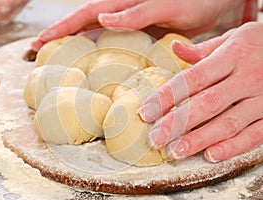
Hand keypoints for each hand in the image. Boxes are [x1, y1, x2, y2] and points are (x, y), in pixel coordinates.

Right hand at [32, 0, 242, 50]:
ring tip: (59, 62)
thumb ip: (135, 11)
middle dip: (61, 37)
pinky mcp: (138, 34)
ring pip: (95, 35)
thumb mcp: (166, 5)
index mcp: (123, 2)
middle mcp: (122, 12)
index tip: (41, 40)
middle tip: (39, 52)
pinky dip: (100, 54)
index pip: (85, 14)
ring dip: (77, 47)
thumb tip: (103, 19)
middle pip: (84, 25)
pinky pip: (113, 44)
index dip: (62, 27)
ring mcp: (129, 24)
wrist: (216, 3)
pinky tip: (93, 64)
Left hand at [138, 22, 262, 161]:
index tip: (146, 112)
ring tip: (175, 151)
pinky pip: (254, 135)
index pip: (192, 79)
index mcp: (232, 55)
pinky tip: (211, 155)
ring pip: (228, 123)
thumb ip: (203, 49)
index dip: (167, 97)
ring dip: (199, 140)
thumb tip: (175, 48)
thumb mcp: (233, 38)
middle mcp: (247, 77)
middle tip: (155, 138)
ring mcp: (262, 98)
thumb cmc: (259, 43)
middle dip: (177, 123)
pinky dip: (232, 147)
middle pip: (206, 104)